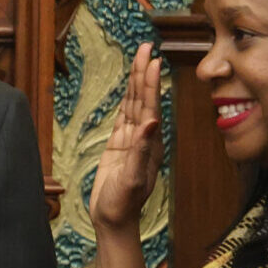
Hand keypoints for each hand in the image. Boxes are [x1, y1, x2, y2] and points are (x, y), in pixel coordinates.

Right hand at [87, 43, 163, 235]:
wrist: (114, 220)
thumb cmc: (123, 204)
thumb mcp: (132, 179)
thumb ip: (141, 150)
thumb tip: (150, 122)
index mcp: (150, 143)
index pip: (150, 106)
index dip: (150, 83)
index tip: (153, 61)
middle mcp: (144, 138)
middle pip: (143, 99)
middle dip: (144, 73)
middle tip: (146, 47)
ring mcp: (132, 140)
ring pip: (133, 103)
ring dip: (136, 81)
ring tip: (139, 58)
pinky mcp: (119, 145)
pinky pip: (123, 115)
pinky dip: (126, 98)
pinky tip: (128, 86)